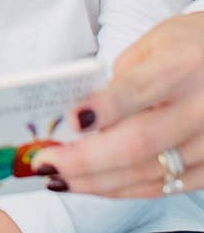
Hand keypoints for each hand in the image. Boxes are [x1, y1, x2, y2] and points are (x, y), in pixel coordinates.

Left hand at [32, 11, 203, 196]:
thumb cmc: (189, 45)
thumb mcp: (155, 42)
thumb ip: (122, 76)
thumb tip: (87, 112)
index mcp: (180, 68)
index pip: (137, 91)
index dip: (104, 108)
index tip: (72, 122)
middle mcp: (200, 110)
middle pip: (140, 143)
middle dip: (86, 159)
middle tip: (45, 164)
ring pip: (150, 173)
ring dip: (98, 182)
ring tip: (58, 179)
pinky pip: (166, 188)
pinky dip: (126, 189)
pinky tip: (95, 186)